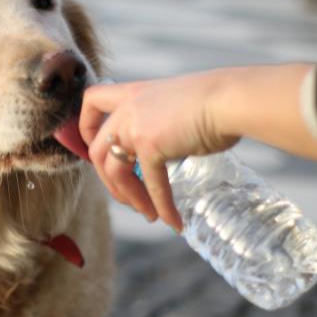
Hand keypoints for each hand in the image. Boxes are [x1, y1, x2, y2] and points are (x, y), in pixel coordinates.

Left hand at [80, 71, 239, 230]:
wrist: (231, 99)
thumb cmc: (216, 100)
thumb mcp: (176, 104)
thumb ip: (162, 120)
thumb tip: (170, 142)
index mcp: (132, 93)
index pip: (91, 101)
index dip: (86, 128)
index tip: (94, 147)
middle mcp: (128, 109)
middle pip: (98, 151)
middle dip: (109, 181)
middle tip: (128, 198)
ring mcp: (136, 126)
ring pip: (115, 172)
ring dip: (131, 198)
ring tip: (148, 214)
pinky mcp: (151, 145)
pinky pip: (151, 185)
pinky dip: (162, 207)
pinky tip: (173, 222)